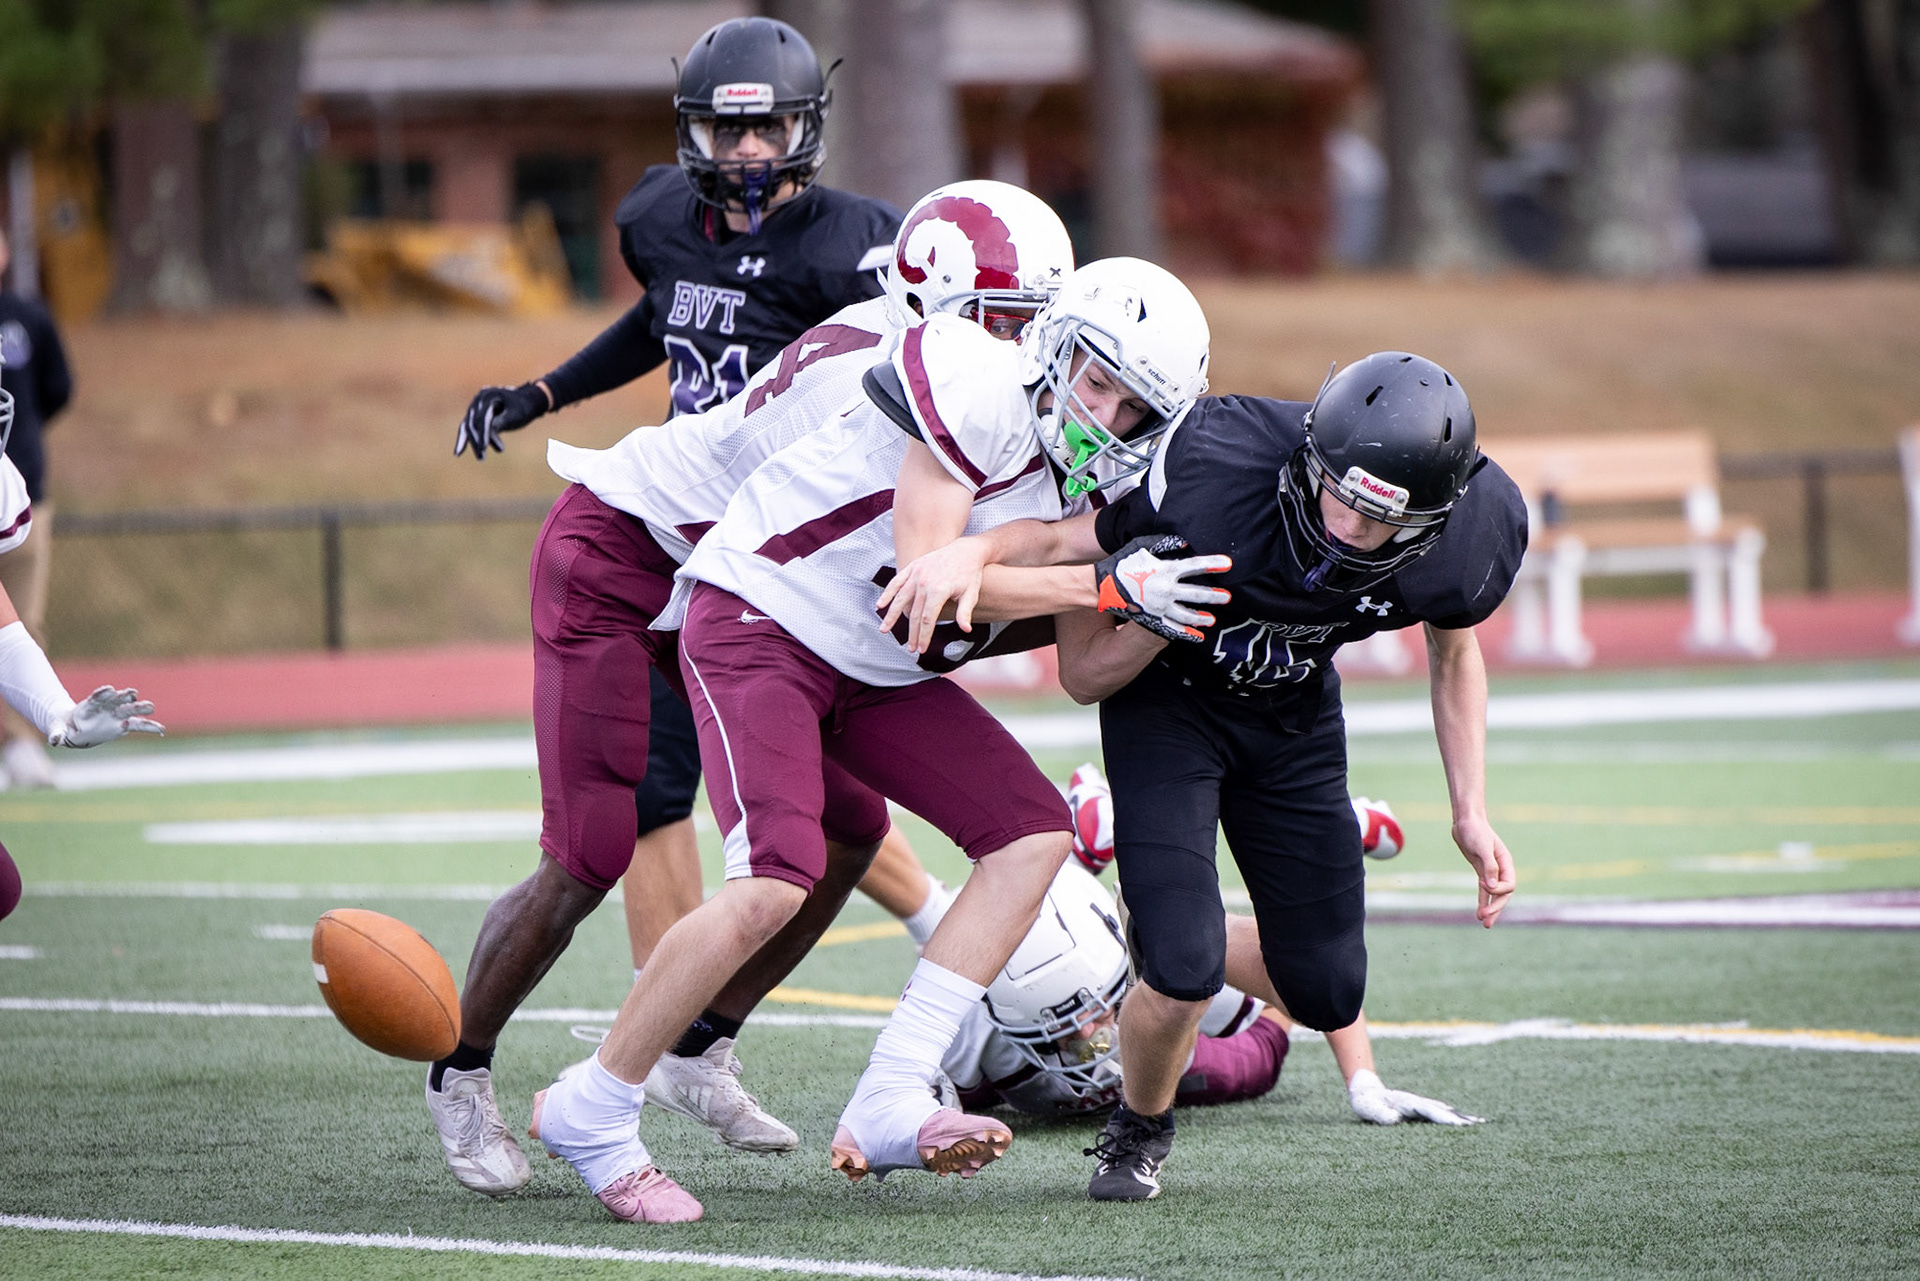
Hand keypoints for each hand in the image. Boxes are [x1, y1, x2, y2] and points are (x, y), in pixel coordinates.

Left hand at [51, 686, 163, 747]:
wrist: (77, 729)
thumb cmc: (66, 727)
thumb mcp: (58, 729)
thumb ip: (57, 734)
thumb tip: (55, 741)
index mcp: (90, 706)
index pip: (97, 697)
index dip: (103, 693)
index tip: (110, 689)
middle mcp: (106, 707)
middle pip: (118, 700)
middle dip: (125, 697)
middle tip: (133, 694)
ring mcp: (117, 715)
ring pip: (131, 709)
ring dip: (140, 708)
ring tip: (151, 708)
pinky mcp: (124, 724)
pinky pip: (139, 725)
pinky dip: (150, 727)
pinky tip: (161, 730)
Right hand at [453, 382, 549, 459]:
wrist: (528, 401)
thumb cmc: (523, 408)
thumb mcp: (515, 415)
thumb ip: (501, 421)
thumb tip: (487, 431)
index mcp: (488, 396)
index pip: (483, 418)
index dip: (483, 434)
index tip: (483, 448)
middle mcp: (478, 400)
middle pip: (473, 423)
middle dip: (476, 441)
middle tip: (481, 457)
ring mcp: (476, 407)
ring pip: (469, 427)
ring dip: (473, 443)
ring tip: (481, 458)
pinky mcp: (477, 415)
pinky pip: (469, 428)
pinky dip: (467, 440)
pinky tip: (458, 453)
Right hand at [877, 536, 992, 653]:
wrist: (966, 551)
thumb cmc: (970, 575)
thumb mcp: (971, 594)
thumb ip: (965, 612)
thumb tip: (965, 630)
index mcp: (939, 590)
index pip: (927, 619)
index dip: (924, 636)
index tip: (922, 649)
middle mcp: (924, 581)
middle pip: (914, 613)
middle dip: (911, 633)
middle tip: (910, 648)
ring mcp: (916, 573)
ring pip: (900, 599)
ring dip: (891, 616)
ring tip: (884, 630)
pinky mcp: (913, 567)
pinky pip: (896, 582)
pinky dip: (887, 593)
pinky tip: (880, 605)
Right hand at [1093, 534, 1231, 642]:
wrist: (1103, 585)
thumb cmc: (1122, 563)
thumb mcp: (1143, 546)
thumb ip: (1166, 543)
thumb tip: (1186, 543)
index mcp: (1166, 570)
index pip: (1195, 566)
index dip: (1212, 564)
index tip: (1227, 564)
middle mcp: (1166, 590)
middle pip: (1196, 594)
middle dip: (1214, 596)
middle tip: (1227, 597)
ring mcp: (1160, 607)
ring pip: (1186, 615)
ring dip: (1201, 617)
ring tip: (1211, 620)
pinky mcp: (1152, 618)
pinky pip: (1172, 628)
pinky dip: (1186, 634)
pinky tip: (1197, 636)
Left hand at [1347, 1069, 1483, 1125]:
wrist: (1364, 1087)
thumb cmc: (1365, 1102)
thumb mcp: (1368, 1108)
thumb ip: (1381, 1114)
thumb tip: (1396, 1119)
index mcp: (1407, 1103)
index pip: (1430, 1112)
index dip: (1445, 1118)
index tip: (1460, 1125)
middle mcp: (1416, 1102)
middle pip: (1443, 1110)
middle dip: (1460, 1118)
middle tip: (1480, 1124)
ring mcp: (1418, 1103)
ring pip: (1444, 1110)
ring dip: (1460, 1116)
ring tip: (1479, 1122)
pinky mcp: (1417, 1106)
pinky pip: (1438, 1111)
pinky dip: (1451, 1115)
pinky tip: (1461, 1119)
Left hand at [1452, 814, 1515, 927]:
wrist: (1466, 822)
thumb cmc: (1475, 831)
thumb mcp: (1483, 847)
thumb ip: (1490, 866)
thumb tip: (1492, 887)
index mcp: (1506, 863)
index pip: (1509, 885)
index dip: (1497, 890)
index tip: (1482, 884)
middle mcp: (1501, 869)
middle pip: (1503, 894)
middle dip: (1495, 907)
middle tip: (1485, 920)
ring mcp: (1491, 871)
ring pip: (1494, 895)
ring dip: (1490, 909)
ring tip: (1485, 924)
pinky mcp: (1481, 872)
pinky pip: (1484, 890)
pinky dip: (1482, 900)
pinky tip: (1479, 912)